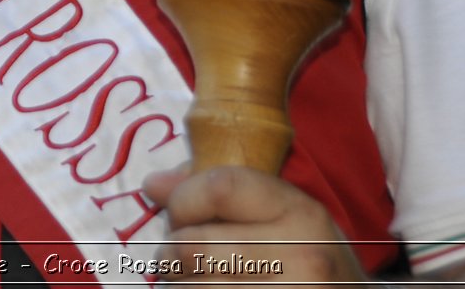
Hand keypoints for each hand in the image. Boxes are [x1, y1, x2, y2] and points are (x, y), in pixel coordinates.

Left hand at [143, 164, 368, 285]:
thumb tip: (154, 185)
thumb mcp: (285, 213)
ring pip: (188, 283)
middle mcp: (301, 258)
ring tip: (200, 278)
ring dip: (178, 281)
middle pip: (192, 245)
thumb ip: (221, 189)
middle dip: (173, 249)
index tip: (182, 212)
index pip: (218, 187)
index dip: (184, 199)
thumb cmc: (310, 259)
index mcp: (303, 214)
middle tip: (185, 255)